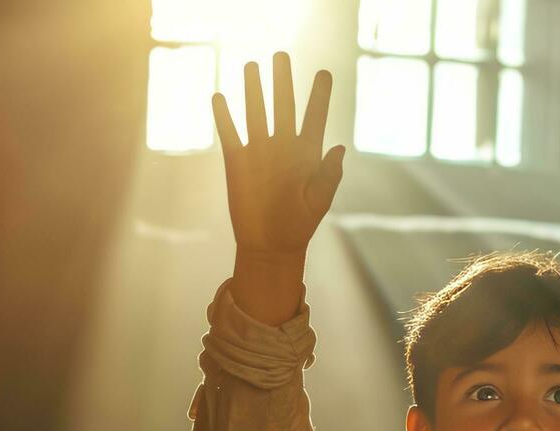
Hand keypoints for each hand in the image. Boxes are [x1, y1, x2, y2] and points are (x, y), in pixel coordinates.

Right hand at [213, 52, 345, 259]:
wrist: (270, 245)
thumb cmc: (299, 224)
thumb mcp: (319, 200)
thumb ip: (329, 174)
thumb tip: (339, 148)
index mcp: (306, 154)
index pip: (314, 117)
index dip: (319, 95)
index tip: (324, 73)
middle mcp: (282, 147)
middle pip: (283, 106)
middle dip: (283, 81)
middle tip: (281, 55)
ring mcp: (259, 151)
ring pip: (255, 112)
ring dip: (253, 90)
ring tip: (252, 66)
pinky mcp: (237, 161)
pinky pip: (229, 133)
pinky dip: (224, 116)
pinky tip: (220, 97)